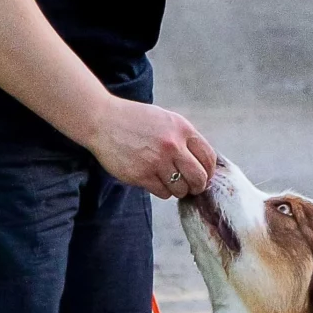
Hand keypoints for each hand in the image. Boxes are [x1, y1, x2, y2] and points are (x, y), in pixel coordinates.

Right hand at [88, 97, 216, 198]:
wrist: (103, 120)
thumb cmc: (134, 120)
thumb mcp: (165, 119)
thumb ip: (184, 137)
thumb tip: (202, 162)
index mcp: (182, 129)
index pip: (209, 158)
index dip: (209, 171)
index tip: (204, 176)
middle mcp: (173, 145)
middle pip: (199, 177)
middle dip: (198, 186)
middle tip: (192, 187)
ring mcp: (157, 161)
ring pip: (181, 189)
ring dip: (178, 190)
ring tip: (170, 182)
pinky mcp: (142, 175)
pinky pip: (163, 193)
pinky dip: (163, 191)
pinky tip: (155, 181)